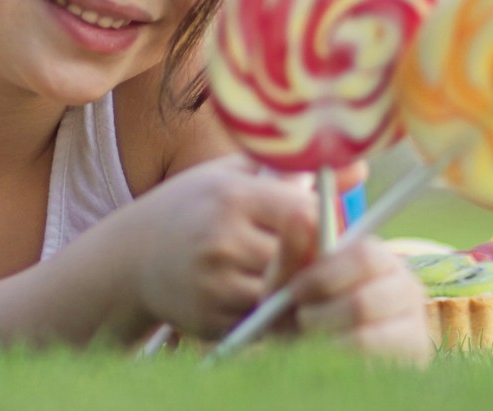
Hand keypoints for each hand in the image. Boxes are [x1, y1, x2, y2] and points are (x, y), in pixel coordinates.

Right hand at [122, 156, 317, 337]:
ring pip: (286, 295)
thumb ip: (291, 172)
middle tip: (320, 256)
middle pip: (302, 259)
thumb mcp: (233, 176)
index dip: (325, 225)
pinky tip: (267, 296)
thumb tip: (360, 168)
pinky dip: (274, 314)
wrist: (132, 256)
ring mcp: (216, 284)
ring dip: (297, 289)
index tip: (324, 226)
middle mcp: (222, 240)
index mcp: (231, 197)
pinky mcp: (212, 320)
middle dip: (315, 259)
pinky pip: (265, 323)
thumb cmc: (192, 207)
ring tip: (294, 275)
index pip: (306, 215)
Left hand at [285, 238, 432, 363]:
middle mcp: (403, 283)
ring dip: (326, 338)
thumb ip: (293, 249)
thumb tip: (302, 212)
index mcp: (375, 255)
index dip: (325, 276)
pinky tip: (329, 355)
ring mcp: (414, 321)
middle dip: (323, 314)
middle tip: (302, 321)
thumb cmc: (302, 309)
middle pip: (364, 301)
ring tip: (310, 339)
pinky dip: (341, 357)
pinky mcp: (414, 355)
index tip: (295, 292)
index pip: (364, 256)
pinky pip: (372, 359)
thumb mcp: (289, 280)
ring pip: (366, 337)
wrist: (315, 356)